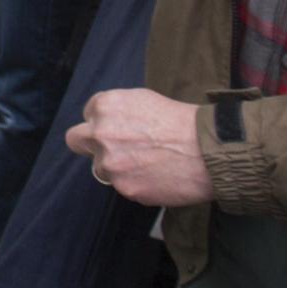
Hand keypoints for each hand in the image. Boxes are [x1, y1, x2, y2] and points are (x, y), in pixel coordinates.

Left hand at [64, 89, 212, 206]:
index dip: (103, 122)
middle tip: (113, 149)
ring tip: (147, 164)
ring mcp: (110, 163)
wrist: (209, 150)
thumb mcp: (144, 99)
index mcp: (105, 106)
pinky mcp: (124, 188)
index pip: (88, 115)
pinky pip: (122, 186)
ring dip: (117, 167)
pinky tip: (157, 176)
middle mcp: (100, 133)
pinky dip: (136, 183)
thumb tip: (105, 121)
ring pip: (101, 167)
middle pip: (77, 140)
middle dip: (91, 144)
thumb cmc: (183, 121)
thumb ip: (117, 111)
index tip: (119, 128)